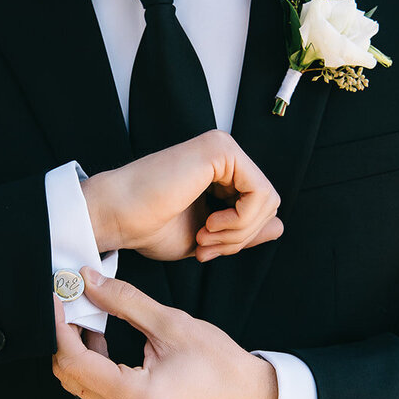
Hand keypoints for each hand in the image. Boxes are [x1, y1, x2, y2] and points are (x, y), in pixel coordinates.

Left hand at [51, 268, 277, 398]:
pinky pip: (98, 392)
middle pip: (70, 376)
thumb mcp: (173, 325)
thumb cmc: (224, 369)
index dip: (58, 326)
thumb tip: (90, 281)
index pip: (74, 361)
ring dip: (77, 350)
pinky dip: (92, 364)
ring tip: (86, 314)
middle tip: (70, 302)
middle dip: (63, 337)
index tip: (57, 297)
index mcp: (135, 397)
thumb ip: (126, 301)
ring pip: (81, 386)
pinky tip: (102, 337)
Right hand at [80, 130, 282, 261]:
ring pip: (268, 200)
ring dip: (239, 232)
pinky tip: (209, 225)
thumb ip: (243, 229)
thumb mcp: (208, 236)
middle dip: (241, 237)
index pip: (259, 208)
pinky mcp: (221, 150)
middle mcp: (224, 155)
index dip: (239, 239)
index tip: (205, 250)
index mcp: (220, 172)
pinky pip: (261, 194)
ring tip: (204, 237)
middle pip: (268, 204)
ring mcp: (223, 148)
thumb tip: (280, 226)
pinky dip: (241, 220)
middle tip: (205, 247)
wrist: (119, 217)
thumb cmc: (150, 227)